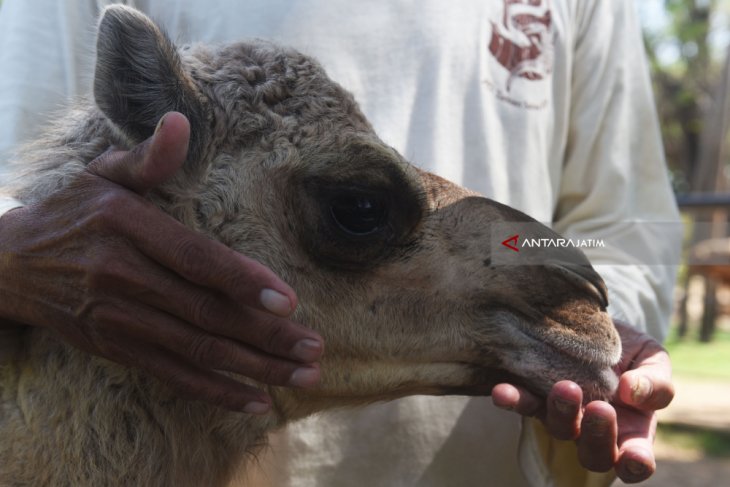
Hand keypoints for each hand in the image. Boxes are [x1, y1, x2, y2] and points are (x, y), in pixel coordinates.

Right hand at [0, 112, 323, 413]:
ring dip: (252, 368)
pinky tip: (255, 401)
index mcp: (126, 226)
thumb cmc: (73, 211)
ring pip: (195, 350)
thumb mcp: (103, 173)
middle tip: (314, 350)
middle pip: (205, 312)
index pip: (194, 258)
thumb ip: (149, 157)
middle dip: (265, 335)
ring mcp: (117, 319)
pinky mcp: (115, 348)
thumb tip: (181, 121)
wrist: (10, 264)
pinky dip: (214, 391)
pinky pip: (170, 375)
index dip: (241, 280)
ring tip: (301, 379)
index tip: (288, 301)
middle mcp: (121, 276)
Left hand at [492, 321, 673, 482]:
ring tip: (565, 388)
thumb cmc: (629, 350)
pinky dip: (512, 400)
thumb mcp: (652, 358)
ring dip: (561, 413)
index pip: (635, 460)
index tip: (633, 456)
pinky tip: (502, 391)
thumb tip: (634, 393)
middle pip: (594, 454)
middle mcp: (592, 429)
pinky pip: (521, 404)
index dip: (635, 464)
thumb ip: (655, 381)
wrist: (590, 322)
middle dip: (597, 435)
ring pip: (559, 429)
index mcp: (631, 428)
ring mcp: (560, 416)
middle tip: (600, 408)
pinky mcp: (534, 396)